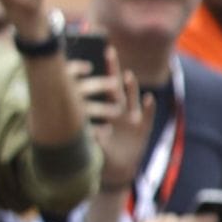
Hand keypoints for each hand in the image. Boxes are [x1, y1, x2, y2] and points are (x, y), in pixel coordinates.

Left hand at [79, 50, 155, 189]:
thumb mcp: (90, 141)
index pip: (101, 88)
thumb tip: (73, 124)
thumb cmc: (101, 154)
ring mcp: (132, 119)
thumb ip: (84, 131)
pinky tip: (148, 98)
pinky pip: (147, 116)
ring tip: (127, 76)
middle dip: (112, 70)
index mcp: (106, 112)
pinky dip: (148, 107)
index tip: (90, 58)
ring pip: (130, 99)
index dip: (98, 73)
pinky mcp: (143, 129)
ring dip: (130, 87)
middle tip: (108, 51)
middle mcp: (119, 112)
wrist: (118, 170)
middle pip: (116, 87)